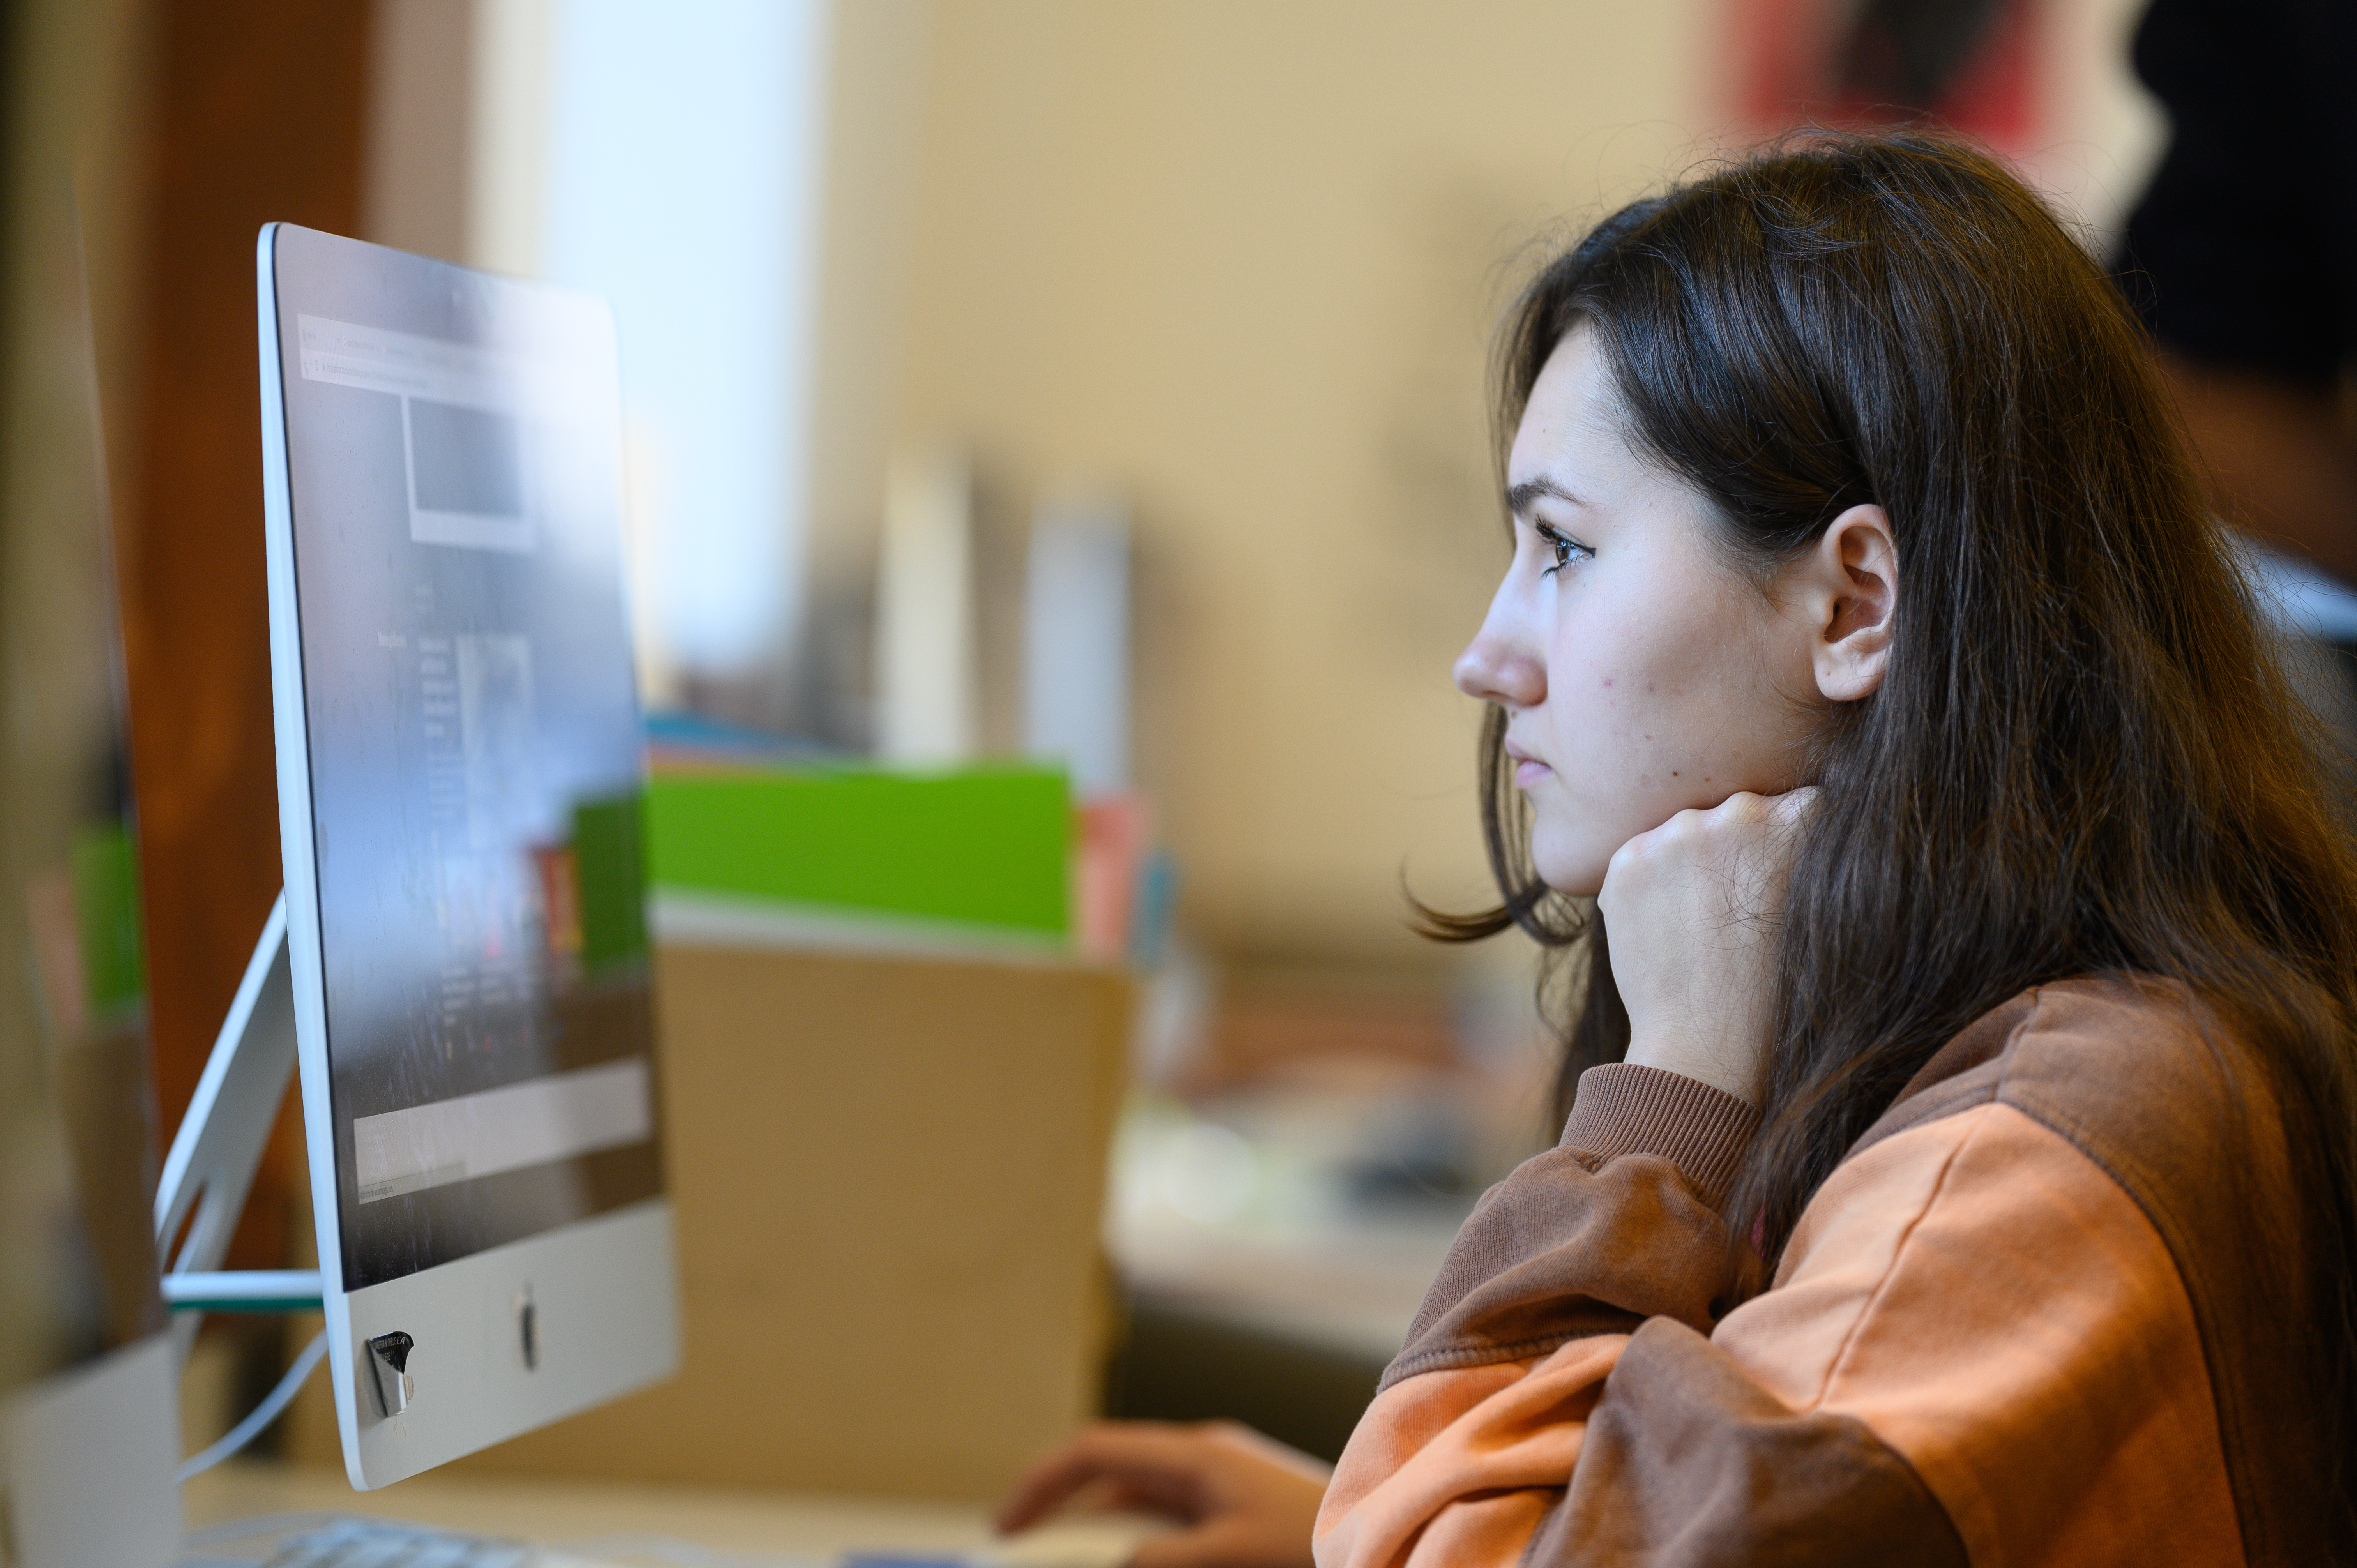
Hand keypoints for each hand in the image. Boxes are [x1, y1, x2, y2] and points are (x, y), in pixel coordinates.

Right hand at [996, 1420, 1329, 1567]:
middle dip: (1062, 1516)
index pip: (1094, 1451)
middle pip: (1109, 1478)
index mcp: (1195, 1455)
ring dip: (1099, 1537)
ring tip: (1071, 1563)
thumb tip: (1115, 1561)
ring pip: (1136, 1504)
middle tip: (1025, 1556)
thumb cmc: (1314, 1544)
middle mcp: (1201, 1459)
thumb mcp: (1231, 1558)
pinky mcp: (1234, 1508)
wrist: (1388, 1535)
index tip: (1004, 1528)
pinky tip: (1130, 1561)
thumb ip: (1163, 1559)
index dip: (1041, 1483)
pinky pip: (1167, 1522)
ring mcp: (1219, 1482)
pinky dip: (1138, 1544)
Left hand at [1596, 788, 1817, 1105]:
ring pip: (1683, 833)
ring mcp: (1677, 832)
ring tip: (1698, 925)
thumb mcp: (1813, 907)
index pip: (1793, 804)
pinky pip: (1640, 857)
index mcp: (1797, 819)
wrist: (1708, 1040)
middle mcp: (1737, 812)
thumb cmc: (1775, 988)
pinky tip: (1666, 929)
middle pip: (1735, 813)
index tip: (1775, 875)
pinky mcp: (1628, 859)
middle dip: (1734, 850)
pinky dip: (1649, 886)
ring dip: (1688, 864)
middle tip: (1731, 906)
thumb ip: (1798, 853)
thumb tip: (1787, 820)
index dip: (1784, 841)